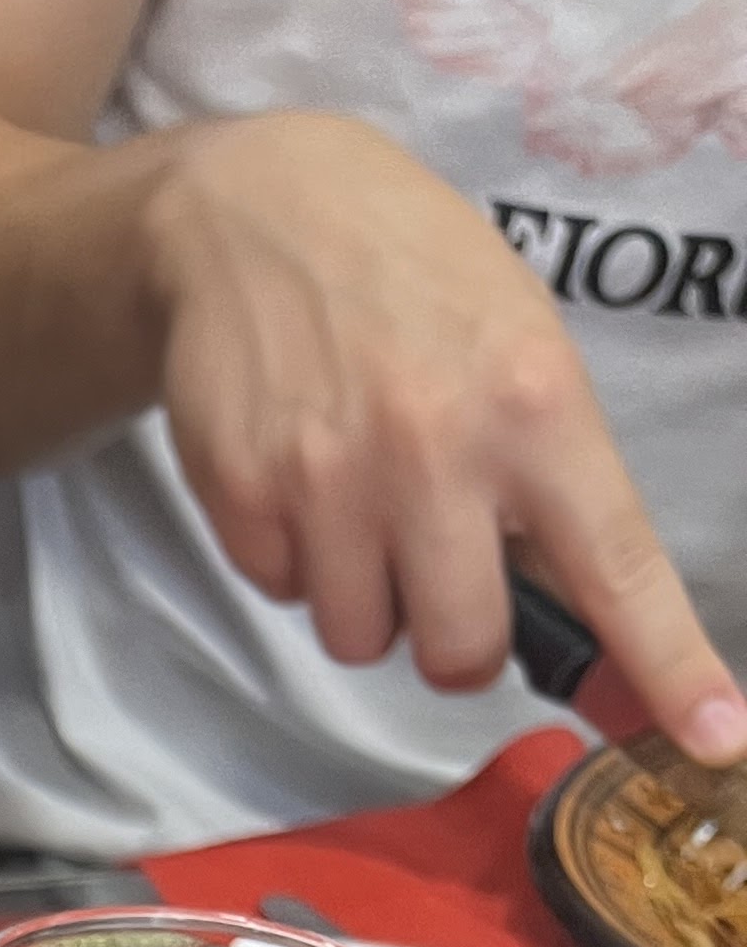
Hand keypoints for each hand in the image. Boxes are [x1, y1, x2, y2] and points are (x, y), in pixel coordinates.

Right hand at [147, 113, 746, 762]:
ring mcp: (333, 476)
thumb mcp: (517, 346)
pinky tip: (301, 475)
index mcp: (535, 405)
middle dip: (451, 639)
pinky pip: (283, 593)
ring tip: (359, 503)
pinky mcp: (246, 491)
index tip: (714, 735)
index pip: (616, 566)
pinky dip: (295, 558)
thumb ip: (548, 479)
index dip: (667, 663)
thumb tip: (585, 625)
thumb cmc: (414, 282)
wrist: (260, 211)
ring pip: (361, 639)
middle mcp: (438, 448)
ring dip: (367, 599)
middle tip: (438, 570)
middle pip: (460, 650)